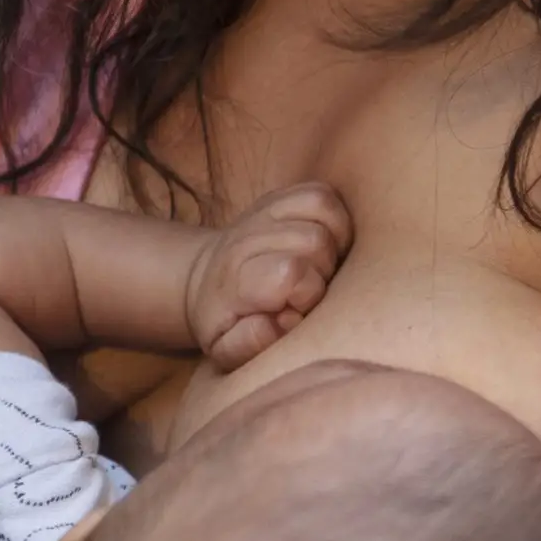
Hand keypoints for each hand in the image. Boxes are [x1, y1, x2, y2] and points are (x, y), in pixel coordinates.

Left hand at [184, 181, 351, 367]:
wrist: (205, 278)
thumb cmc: (226, 320)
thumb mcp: (226, 347)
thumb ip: (251, 343)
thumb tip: (286, 319)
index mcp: (237, 277)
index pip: (291, 272)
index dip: (308, 294)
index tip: (297, 308)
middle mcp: (249, 236)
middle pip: (316, 240)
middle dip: (325, 270)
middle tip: (310, 290)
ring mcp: (264, 210)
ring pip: (323, 208)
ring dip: (335, 240)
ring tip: (321, 266)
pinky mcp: (281, 195)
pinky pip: (323, 193)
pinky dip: (335, 217)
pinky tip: (327, 242)